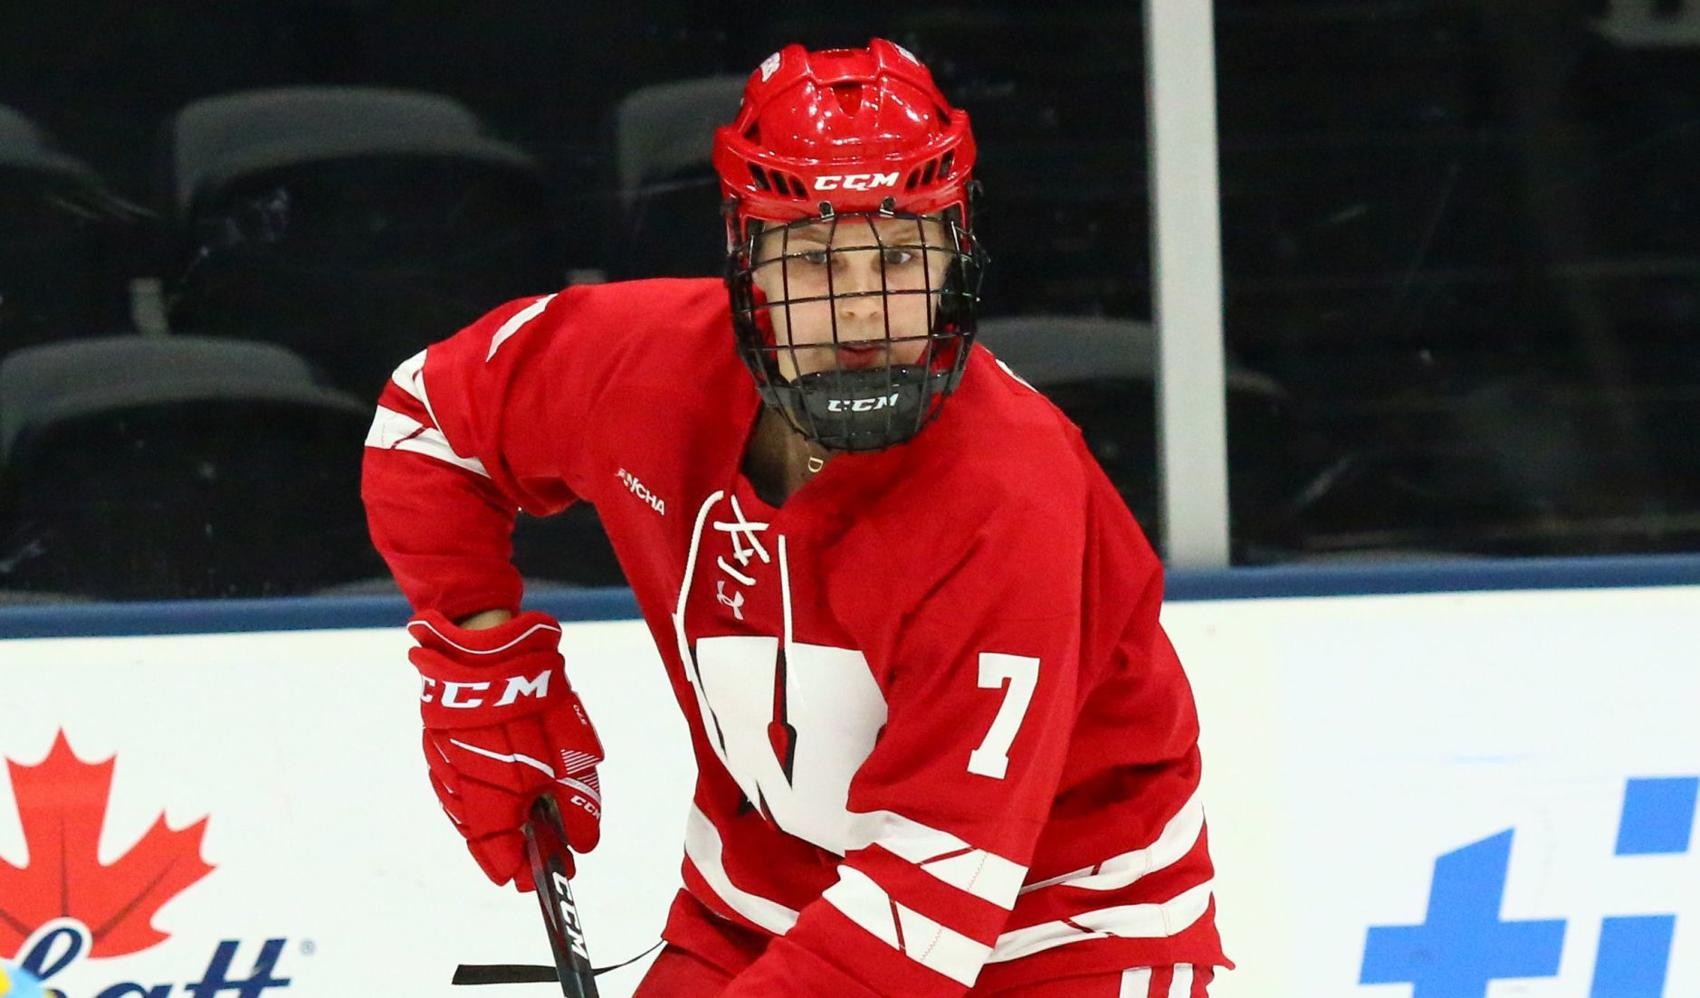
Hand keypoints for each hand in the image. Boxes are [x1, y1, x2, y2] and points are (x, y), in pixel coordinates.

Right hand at [407, 609, 602, 889]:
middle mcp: (467, 776)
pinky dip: (471, 805)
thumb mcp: (570, 740)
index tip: (541, 879)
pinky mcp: (433, 748)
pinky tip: (489, 807)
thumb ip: (576, 794)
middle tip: (526, 871)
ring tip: (511, 842)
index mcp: (503, 775)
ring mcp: (444, 763)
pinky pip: (451, 790)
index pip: (506, 845)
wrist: (483, 641)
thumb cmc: (536, 687)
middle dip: (507, 856)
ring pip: (464, 815)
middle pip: (482, 835)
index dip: (523, 868)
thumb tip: (583, 843)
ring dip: (487, 833)